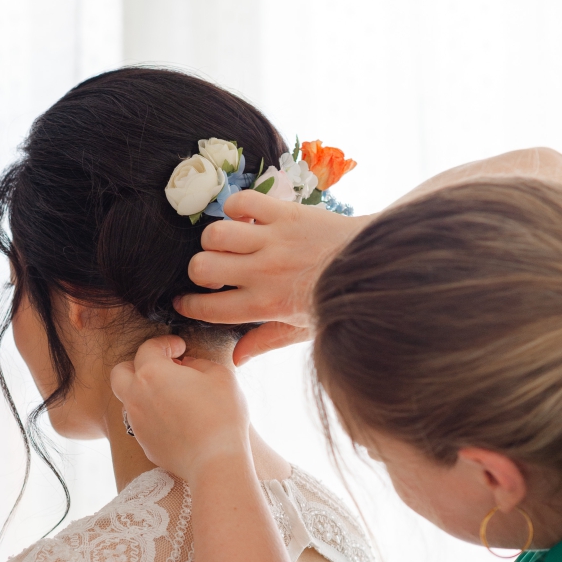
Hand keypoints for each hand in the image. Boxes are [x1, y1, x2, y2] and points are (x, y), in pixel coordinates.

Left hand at [110, 336, 251, 480]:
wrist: (214, 460)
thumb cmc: (221, 414)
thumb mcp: (219, 376)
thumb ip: (198, 363)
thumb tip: (187, 365)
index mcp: (151, 374)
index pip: (148, 348)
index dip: (165, 343)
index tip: (180, 348)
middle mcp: (135, 396)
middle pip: (120, 372)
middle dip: (137, 365)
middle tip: (162, 368)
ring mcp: (136, 422)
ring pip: (129, 399)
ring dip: (145, 392)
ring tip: (172, 395)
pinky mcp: (143, 443)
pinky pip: (142, 422)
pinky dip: (153, 415)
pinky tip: (176, 419)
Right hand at [173, 190, 365, 361]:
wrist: (375, 262)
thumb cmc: (336, 300)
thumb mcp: (300, 331)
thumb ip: (265, 341)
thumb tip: (236, 359)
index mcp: (264, 305)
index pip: (208, 308)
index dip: (188, 306)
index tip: (185, 302)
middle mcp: (263, 272)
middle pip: (202, 267)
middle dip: (198, 272)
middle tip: (212, 273)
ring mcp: (273, 240)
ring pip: (216, 233)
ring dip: (215, 240)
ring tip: (227, 245)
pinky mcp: (285, 213)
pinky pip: (244, 202)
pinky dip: (236, 207)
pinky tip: (244, 218)